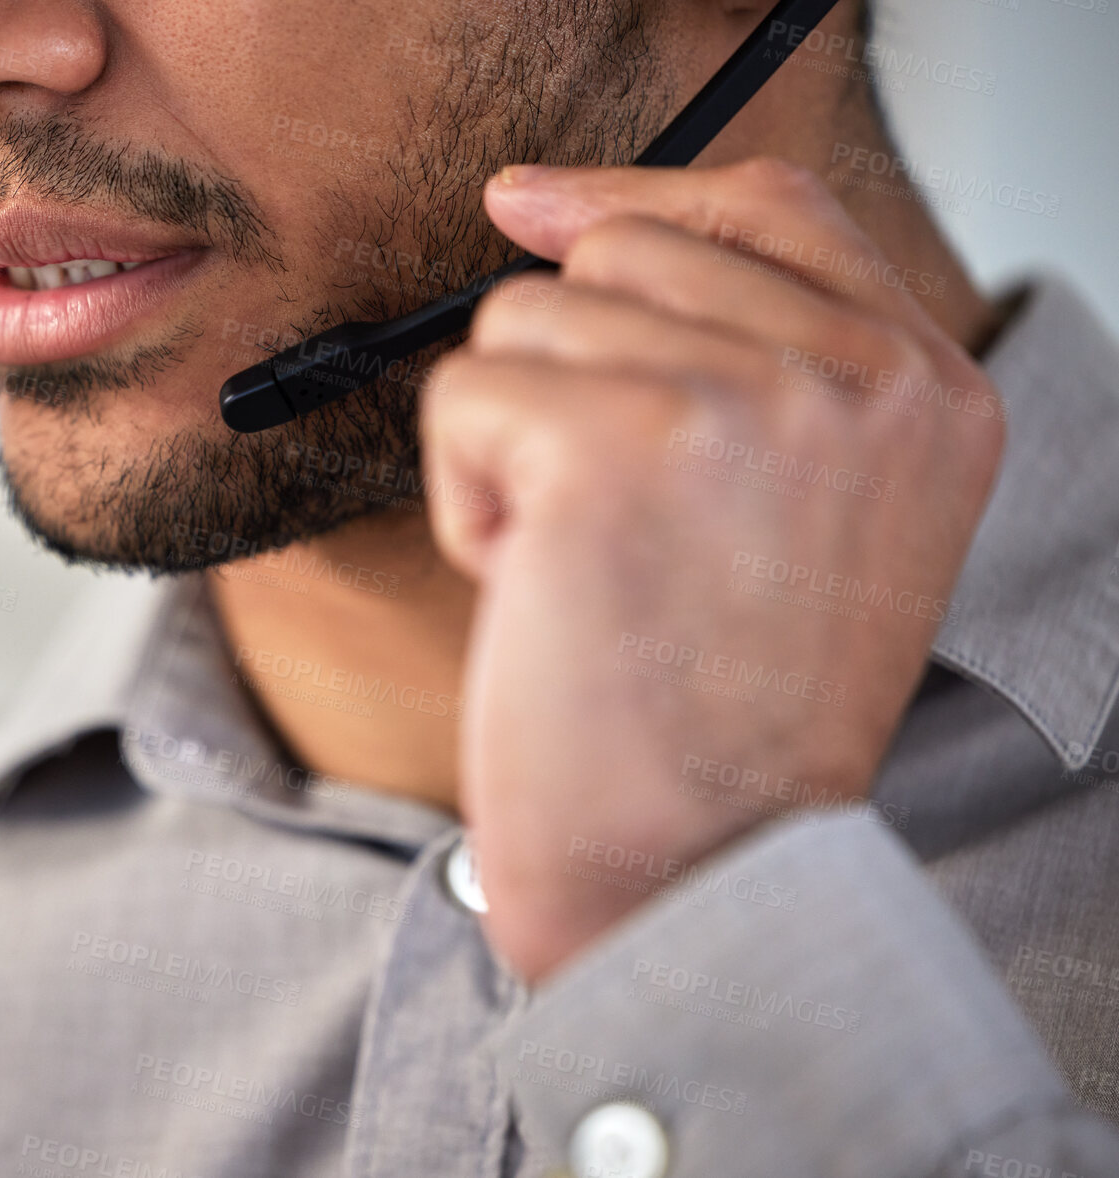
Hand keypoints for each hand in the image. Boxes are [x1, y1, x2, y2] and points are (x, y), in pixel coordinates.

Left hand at [421, 158, 1005, 983]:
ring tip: (589, 572)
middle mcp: (858, 377)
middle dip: (568, 381)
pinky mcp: (614, 444)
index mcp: (926, 390)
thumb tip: (549, 213)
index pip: (767, 207)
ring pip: (525, 318)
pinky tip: (538, 590)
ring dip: (517, 451)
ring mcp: (744, 400)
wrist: (696, 876)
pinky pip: (463, 396)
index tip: (528, 205)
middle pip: (620, 251)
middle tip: (618, 528)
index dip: (631, 196)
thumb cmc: (720, 717)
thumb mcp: (804, 517)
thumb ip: (744, 361)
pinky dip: (467, 502)